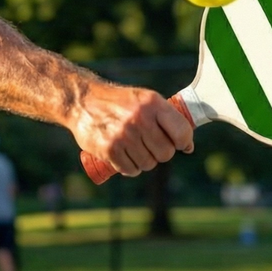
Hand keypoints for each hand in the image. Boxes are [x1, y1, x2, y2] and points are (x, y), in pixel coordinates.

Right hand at [67, 83, 193, 176]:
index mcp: (152, 103)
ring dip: (145, 161)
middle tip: (150, 144)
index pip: (182, 132)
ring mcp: (123, 134)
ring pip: (148, 164)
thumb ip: (167, 119)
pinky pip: (130, 170)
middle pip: (166, 153)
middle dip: (161, 153)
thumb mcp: (144, 100)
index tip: (180, 144)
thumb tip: (189, 147)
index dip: (184, 142)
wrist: (83, 101)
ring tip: (134, 148)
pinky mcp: (109, 148)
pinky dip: (130, 168)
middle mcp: (139, 118)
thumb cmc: (120, 103)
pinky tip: (124, 156)